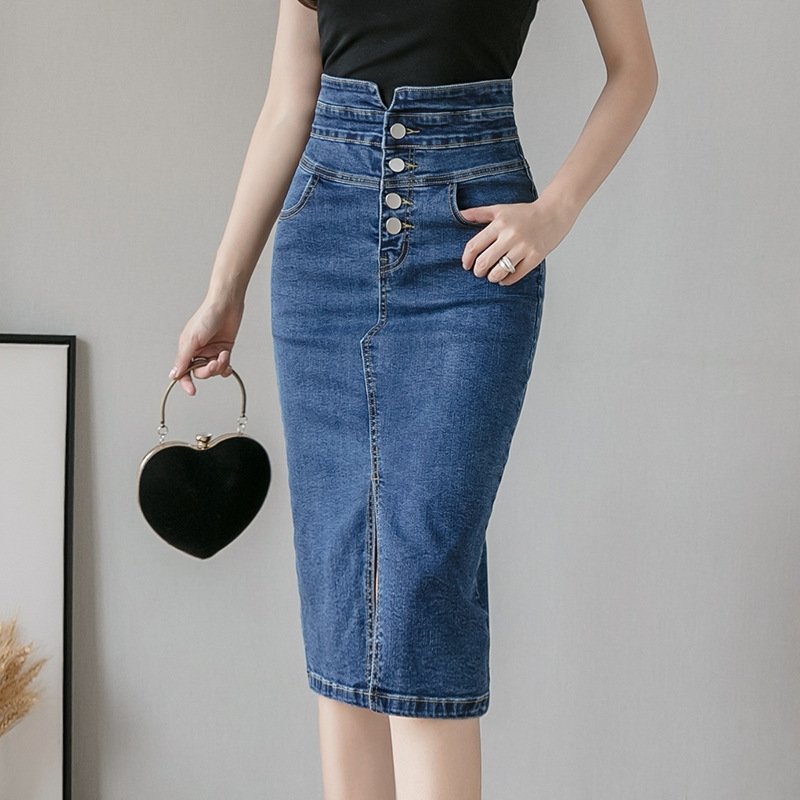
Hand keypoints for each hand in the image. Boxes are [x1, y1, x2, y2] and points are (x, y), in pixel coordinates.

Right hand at [168, 295, 244, 395]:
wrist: (227, 306)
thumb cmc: (207, 316)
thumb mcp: (192, 339)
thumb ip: (184, 359)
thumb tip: (174, 374)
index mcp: (187, 349)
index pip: (183, 371)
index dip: (186, 383)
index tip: (192, 391)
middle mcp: (198, 351)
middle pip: (200, 373)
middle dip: (208, 370)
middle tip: (214, 362)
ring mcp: (211, 352)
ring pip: (213, 370)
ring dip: (219, 365)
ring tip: (222, 354)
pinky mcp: (223, 350)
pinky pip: (224, 366)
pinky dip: (226, 365)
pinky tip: (226, 357)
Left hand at [458, 190, 579, 284]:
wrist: (554, 213)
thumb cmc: (524, 213)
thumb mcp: (500, 209)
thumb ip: (478, 213)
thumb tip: (459, 215)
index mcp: (500, 224)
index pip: (474, 246)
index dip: (466, 259)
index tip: (466, 264)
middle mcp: (510, 236)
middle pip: (484, 262)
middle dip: (478, 271)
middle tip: (479, 271)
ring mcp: (523, 247)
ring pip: (499, 272)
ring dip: (491, 277)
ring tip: (491, 275)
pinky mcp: (535, 257)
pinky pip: (515, 276)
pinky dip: (506, 281)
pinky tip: (504, 278)